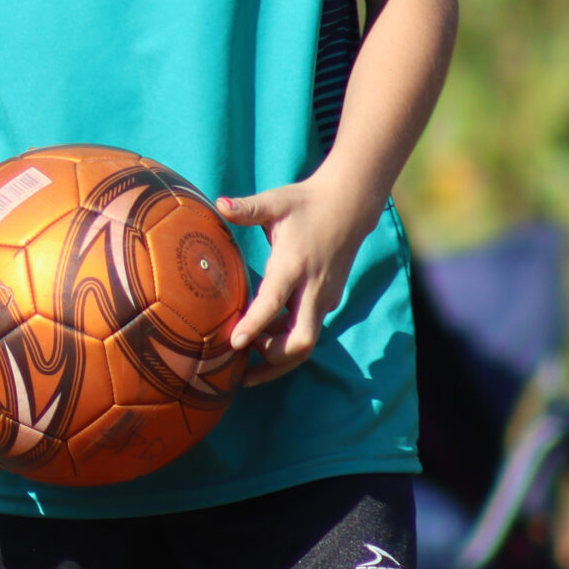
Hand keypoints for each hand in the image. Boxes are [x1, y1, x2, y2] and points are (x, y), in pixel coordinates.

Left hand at [216, 177, 378, 386]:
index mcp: (294, 265)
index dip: (254, 326)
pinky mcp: (328, 301)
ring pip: (306, 342)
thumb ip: (247, 208)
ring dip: (278, 357)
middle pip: (300, 341)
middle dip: (272, 360)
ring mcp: (324, 298)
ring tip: (245, 366)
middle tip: (239, 364)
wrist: (349, 205)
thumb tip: (218, 204)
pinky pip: (308, 330)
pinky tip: (262, 342)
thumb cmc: (305, 204)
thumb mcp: (276, 202)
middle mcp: (313, 288)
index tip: (233, 344)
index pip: (273, 303)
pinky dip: (287, 342)